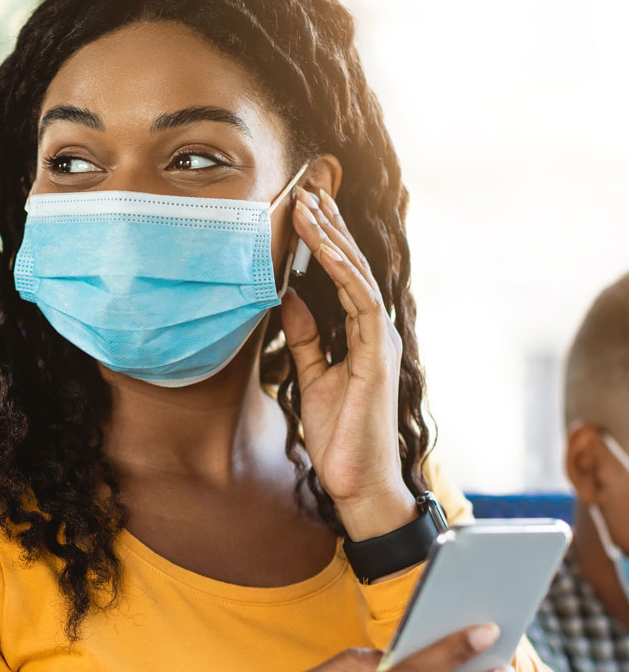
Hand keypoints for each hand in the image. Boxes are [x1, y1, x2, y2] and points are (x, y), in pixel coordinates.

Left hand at [280, 187, 413, 537]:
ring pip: (358, 276)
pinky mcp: (379, 357)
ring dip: (332, 239)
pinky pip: (363, 303)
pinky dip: (343, 273)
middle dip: (329, 227)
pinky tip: (324, 248)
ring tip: (309, 204)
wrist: (356, 481)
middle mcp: (375, 332)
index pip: (341, 278)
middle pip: (352, 267)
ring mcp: (381, 342)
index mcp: (360, 336)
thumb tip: (289, 300)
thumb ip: (306, 338)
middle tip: (305, 189)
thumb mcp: (312, 376)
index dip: (324, 243)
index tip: (300, 211)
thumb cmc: (339, 434)